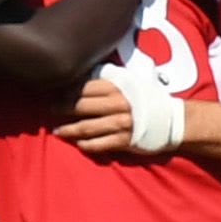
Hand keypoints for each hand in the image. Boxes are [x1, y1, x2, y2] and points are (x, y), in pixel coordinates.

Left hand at [60, 63, 186, 155]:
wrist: (173, 120)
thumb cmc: (149, 99)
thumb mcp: (130, 83)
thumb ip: (108, 80)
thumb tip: (83, 76)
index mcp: (117, 87)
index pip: (83, 87)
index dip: (64, 90)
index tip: (51, 91)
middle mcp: (116, 104)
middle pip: (79, 106)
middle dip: (59, 108)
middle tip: (47, 109)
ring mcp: (120, 123)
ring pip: (85, 127)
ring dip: (68, 130)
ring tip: (57, 131)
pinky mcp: (124, 141)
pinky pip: (98, 144)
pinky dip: (85, 145)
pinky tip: (77, 143)